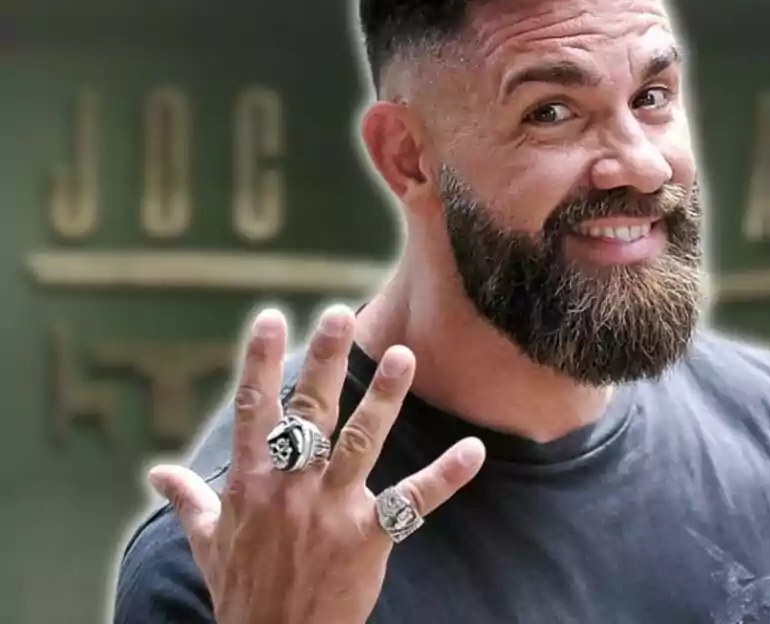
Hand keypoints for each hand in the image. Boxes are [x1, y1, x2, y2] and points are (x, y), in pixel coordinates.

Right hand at [147, 306, 485, 623]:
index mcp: (251, 484)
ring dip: (384, 399)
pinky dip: (445, 477)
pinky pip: (411, 502)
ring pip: (360, 444)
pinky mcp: (367, 538)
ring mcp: (330, 512)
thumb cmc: (242, 593)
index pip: (253, 411)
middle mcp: (290, 489)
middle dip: (323, 362)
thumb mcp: (207, 544)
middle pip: (309, 413)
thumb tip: (157, 475)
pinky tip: (474, 451)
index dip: (260, 363)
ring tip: (403, 356)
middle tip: (338, 314)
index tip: (270, 317)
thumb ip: (190, 501)